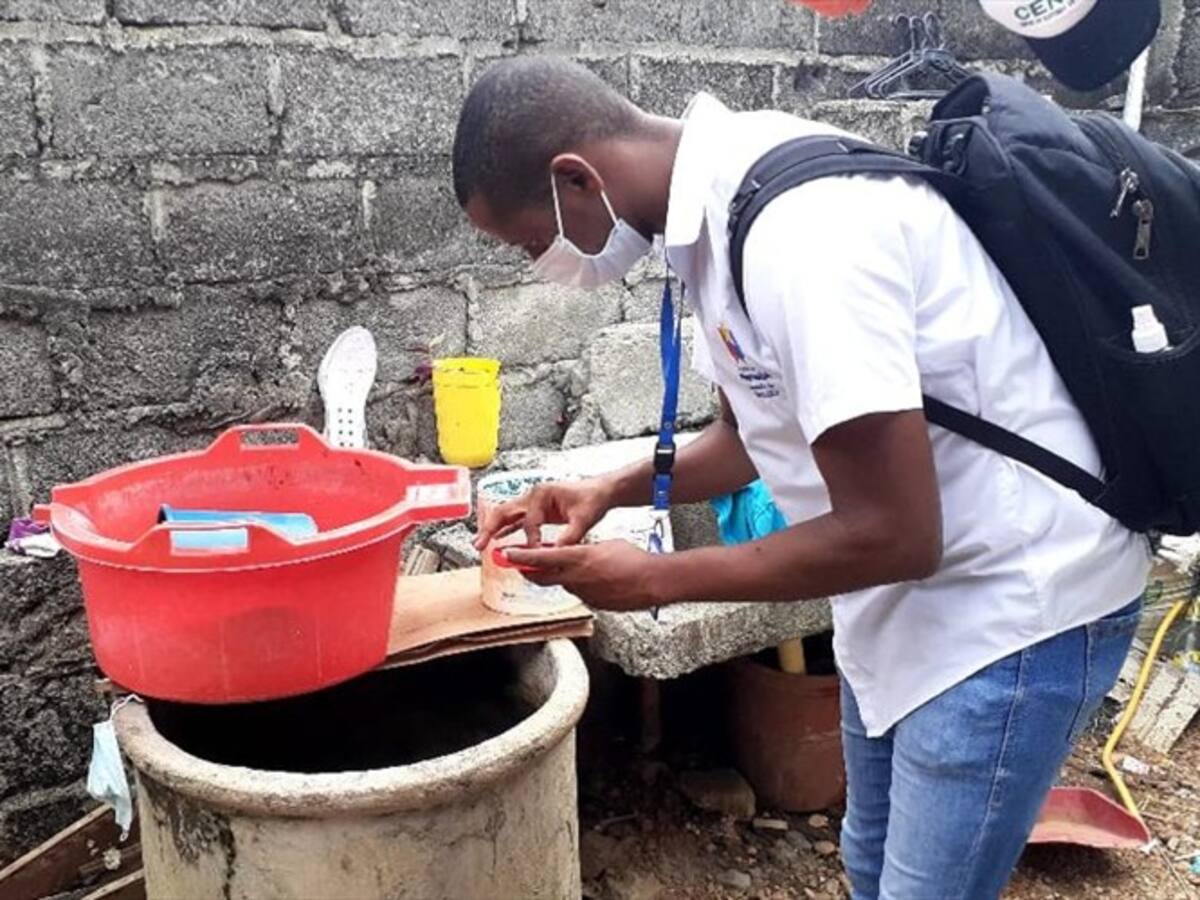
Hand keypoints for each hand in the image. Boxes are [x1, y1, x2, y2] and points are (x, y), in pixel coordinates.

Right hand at [473, 478, 614, 549]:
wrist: (600, 491)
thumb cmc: (592, 499)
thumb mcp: (584, 519)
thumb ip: (570, 536)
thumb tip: (556, 554)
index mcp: (542, 494)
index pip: (529, 522)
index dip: (531, 541)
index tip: (535, 556)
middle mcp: (533, 495)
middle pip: (504, 511)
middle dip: (489, 528)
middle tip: (478, 544)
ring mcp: (532, 502)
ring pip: (506, 515)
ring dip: (492, 529)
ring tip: (479, 544)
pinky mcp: (536, 510)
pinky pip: (516, 520)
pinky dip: (505, 529)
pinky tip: (496, 540)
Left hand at [503, 541, 667, 611]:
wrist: (650, 582)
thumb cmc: (632, 559)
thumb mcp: (604, 544)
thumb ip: (585, 548)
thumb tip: (577, 551)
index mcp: (576, 558)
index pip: (540, 557)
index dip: (520, 556)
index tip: (506, 554)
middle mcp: (575, 577)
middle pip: (541, 577)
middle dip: (528, 571)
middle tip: (520, 565)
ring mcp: (582, 593)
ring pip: (560, 584)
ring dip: (556, 577)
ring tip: (561, 568)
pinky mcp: (592, 603)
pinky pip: (578, 592)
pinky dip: (577, 585)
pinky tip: (590, 579)